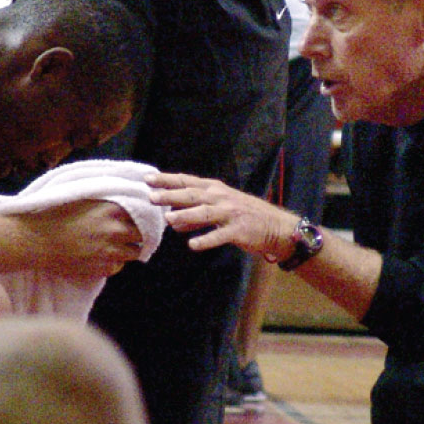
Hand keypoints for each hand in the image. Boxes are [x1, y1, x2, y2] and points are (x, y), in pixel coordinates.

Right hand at [19, 200, 144, 279]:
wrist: (36, 240)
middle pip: (144, 234)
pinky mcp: (102, 269)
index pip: (145, 213)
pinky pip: (119, 266)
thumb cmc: (58, 214)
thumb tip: (134, 192)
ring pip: (135, 252)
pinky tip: (99, 254)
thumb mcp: (86, 196)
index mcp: (113, 208)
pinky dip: (114, 261)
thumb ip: (111, 196)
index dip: (144, 216)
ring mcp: (110, 251)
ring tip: (112, 244)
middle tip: (129, 232)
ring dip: (128, 248)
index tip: (141, 217)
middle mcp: (115, 230)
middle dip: (139, 234)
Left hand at [148, 172, 295, 259]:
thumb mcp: (219, 210)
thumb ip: (195, 215)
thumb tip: (173, 221)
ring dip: (186, 216)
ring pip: (205, 213)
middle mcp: (221, 198)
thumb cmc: (245, 216)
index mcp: (215, 190)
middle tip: (151, 196)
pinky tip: (193, 245)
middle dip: (171, 195)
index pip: (187, 181)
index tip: (148, 178)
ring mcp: (230, 213)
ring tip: (169, 219)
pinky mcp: (238, 230)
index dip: (167, 180)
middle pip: (192, 195)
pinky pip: (220, 235)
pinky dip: (206, 240)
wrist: (276, 226)